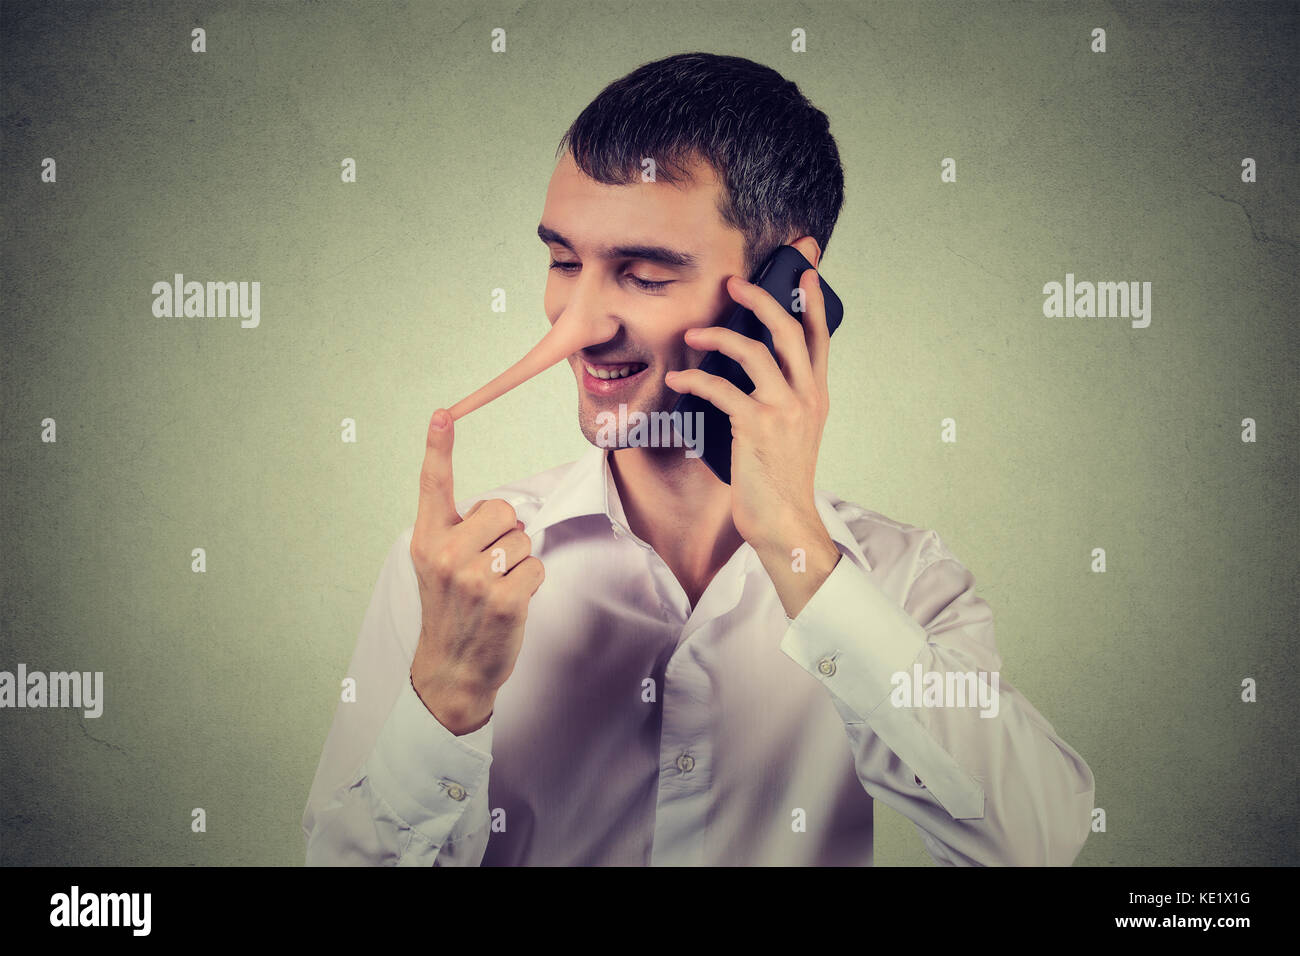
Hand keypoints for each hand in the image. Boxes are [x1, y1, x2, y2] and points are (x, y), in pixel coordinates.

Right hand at [408, 409, 544, 733]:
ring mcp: (474, 577)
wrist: (451, 669)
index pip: (433, 484)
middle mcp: (446, 554)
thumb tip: (504, 511)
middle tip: (488, 566)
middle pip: (501, 509)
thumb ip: (459, 533)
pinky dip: (531, 584)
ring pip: (522, 539)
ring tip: (496, 588)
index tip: (442, 413)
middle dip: (505, 533)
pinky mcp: (504, 599)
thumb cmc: (453, 612)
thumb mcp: (438, 566)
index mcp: (427, 540)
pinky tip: (510, 603)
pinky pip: (536, 567)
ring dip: (518, 562)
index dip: (438, 446)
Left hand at [664, 269, 840, 615]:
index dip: (811, 301)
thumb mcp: (791, 433)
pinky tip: (677, 380)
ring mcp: (784, 410)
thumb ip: (780, 398)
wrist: (784, 521)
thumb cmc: (779, 479)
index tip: (804, 270)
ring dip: (719, 336)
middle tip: (734, 282)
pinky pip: (722, 388)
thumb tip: (748, 366)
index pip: (818, 338)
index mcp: (817, 396)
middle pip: (787, 331)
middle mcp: (806, 397)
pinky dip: (695, 380)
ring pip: (755, 352)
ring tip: (693, 334)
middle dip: (760, 299)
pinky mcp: (757, 427)